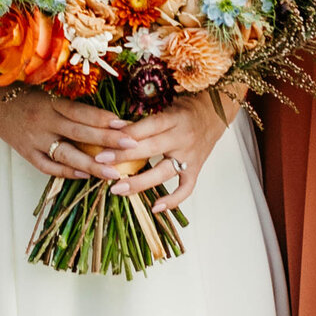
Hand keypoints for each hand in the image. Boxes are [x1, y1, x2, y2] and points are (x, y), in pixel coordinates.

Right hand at [0, 88, 137, 188]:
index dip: (103, 119)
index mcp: (50, 103)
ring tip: (113, 173)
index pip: (81, 112)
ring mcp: (33, 140)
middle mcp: (43, 121)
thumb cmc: (24, 95)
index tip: (126, 124)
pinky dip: (68, 172)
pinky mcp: (26, 153)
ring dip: (92, 164)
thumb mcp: (48, 93)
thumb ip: (71, 107)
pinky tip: (86, 175)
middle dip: (107, 141)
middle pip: (79, 133)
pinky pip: (48, 166)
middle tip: (132, 146)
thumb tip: (105, 119)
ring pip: (66, 154)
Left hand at [105, 90, 229, 217]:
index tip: (104, 144)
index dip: (126, 136)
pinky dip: (172, 200)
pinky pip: (186, 188)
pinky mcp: (196, 170)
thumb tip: (112, 131)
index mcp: (173, 118)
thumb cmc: (183, 110)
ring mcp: (190, 156)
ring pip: (164, 172)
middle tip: (101, 165)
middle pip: (151, 149)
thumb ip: (142, 121)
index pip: (147, 127)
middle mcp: (182, 138)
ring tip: (117, 189)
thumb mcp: (164, 108)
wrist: (214, 115)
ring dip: (139, 182)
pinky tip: (154, 207)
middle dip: (124, 157)